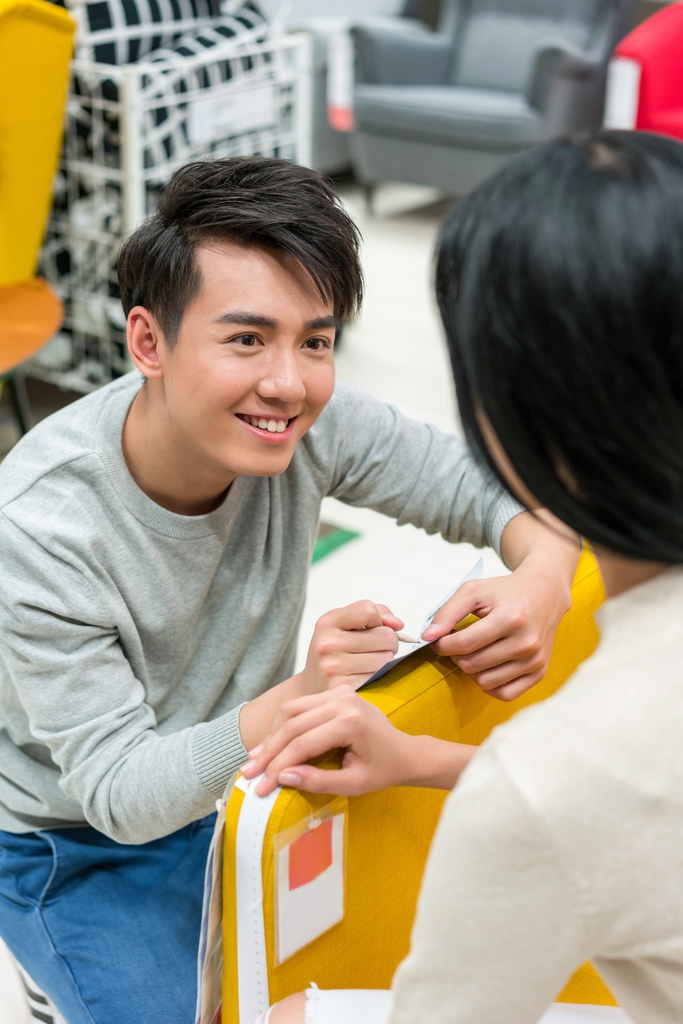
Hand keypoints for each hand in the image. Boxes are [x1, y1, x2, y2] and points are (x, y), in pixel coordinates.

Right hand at [242, 686, 475, 796]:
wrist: (404, 752)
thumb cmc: (383, 770)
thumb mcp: (353, 784)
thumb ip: (319, 781)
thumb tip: (283, 777)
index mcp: (350, 721)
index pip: (303, 743)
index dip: (278, 766)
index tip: (261, 786)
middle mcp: (343, 700)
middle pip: (292, 724)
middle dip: (268, 752)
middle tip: (249, 773)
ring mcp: (339, 692)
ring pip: (291, 711)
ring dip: (271, 736)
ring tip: (255, 759)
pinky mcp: (335, 692)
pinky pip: (300, 707)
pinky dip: (282, 725)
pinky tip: (270, 744)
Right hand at [298, 601, 402, 693]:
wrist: (313, 688)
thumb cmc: (336, 653)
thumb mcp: (346, 626)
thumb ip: (376, 614)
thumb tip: (398, 624)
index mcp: (328, 622)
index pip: (369, 610)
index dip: (378, 620)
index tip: (370, 629)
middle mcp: (328, 643)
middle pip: (385, 635)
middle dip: (388, 643)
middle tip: (374, 650)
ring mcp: (334, 667)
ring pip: (387, 658)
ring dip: (385, 662)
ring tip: (368, 664)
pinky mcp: (344, 688)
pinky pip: (380, 677)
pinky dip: (378, 677)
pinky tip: (364, 677)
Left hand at [420, 553, 571, 701]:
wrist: (544, 594)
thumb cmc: (504, 592)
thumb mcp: (473, 591)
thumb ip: (447, 612)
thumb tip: (427, 637)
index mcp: (511, 618)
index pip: (463, 644)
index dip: (442, 645)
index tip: (438, 639)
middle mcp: (527, 642)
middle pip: (472, 665)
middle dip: (456, 655)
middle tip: (458, 642)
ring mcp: (535, 660)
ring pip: (485, 682)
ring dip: (472, 670)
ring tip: (474, 651)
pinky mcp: (540, 672)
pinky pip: (505, 694)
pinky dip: (489, 684)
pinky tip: (487, 666)